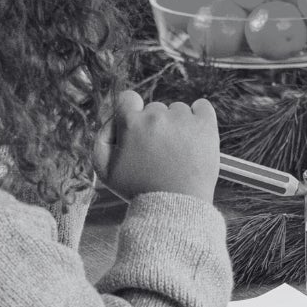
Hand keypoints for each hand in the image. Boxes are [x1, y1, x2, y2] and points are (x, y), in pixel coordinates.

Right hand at [101, 89, 218, 201]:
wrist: (176, 207)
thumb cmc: (140, 191)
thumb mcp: (105, 170)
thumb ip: (101, 139)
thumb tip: (111, 119)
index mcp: (131, 124)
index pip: (128, 98)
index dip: (132, 113)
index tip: (139, 129)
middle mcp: (156, 117)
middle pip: (155, 109)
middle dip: (156, 126)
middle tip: (160, 153)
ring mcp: (182, 120)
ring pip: (178, 110)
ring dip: (177, 125)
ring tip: (178, 152)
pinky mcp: (205, 125)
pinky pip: (202, 106)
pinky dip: (199, 117)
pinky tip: (195, 136)